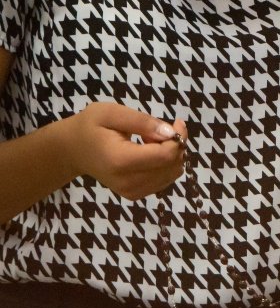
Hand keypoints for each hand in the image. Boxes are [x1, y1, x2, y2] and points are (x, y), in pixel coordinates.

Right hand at [63, 103, 186, 199]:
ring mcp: (131, 191)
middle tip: (159, 129)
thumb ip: (142, 122)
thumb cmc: (91, 127)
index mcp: (121, 161)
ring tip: (150, 141)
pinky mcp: (134, 194)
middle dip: (175, 145)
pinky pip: (165, 180)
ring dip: (171, 154)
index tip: (176, 122)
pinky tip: (149, 153)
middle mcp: (127, 182)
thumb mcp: (112, 113)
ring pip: (172, 174)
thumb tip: (170, 132)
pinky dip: (165, 164)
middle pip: (172, 166)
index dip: (178, 138)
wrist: (72, 151)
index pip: (165, 156)